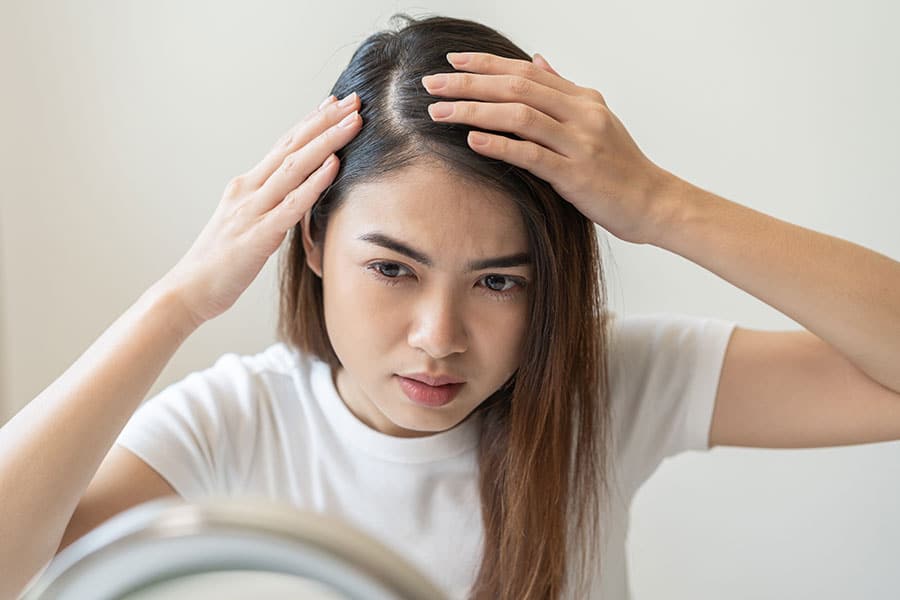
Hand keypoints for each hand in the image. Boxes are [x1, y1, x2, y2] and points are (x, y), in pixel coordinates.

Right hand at [159, 93, 362, 325]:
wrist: (189, 290)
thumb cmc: (221, 263)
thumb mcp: (247, 224)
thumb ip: (270, 206)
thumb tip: (297, 195)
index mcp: (246, 186)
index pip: (284, 145)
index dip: (311, 123)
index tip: (335, 104)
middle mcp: (248, 190)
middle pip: (293, 146)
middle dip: (325, 121)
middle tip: (354, 100)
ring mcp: (252, 210)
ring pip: (295, 166)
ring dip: (327, 141)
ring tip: (353, 122)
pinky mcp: (259, 235)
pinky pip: (292, 204)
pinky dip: (315, 182)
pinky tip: (334, 165)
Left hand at [422, 52, 673, 244]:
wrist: (653, 203)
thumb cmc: (621, 167)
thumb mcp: (597, 120)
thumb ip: (565, 91)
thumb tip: (538, 60)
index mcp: (583, 99)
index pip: (526, 71)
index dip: (487, 63)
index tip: (452, 61)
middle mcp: (581, 114)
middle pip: (517, 86)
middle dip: (469, 83)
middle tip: (431, 83)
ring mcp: (580, 143)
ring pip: (520, 115)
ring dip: (475, 111)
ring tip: (440, 112)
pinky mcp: (577, 175)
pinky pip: (532, 155)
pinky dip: (501, 145)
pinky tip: (472, 140)